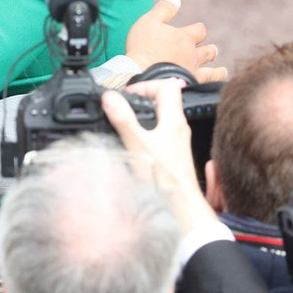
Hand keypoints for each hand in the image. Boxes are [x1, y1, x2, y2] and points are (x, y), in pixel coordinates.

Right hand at [102, 78, 215, 233]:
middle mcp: (178, 128)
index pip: (166, 86)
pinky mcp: (173, 154)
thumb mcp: (138, 146)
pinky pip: (161, 132)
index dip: (146, 84)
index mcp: (174, 120)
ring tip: (126, 119)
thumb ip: (123, 120)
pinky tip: (135, 141)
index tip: (128, 93)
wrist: (182, 208)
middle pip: (164, 100)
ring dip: (145, 114)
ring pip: (162, 117)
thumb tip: (110, 97)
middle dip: (143, 98)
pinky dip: (146, 130)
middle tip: (125, 103)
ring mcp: (177, 142)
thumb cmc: (165, 180)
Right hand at [124, 0, 225, 82]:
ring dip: (217, 70)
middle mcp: (192, 54)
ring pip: (211, 71)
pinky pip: (206, 86)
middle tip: (212, 51)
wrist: (140, 73)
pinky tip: (214, 88)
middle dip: (210, 50)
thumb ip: (164, 9)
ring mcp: (192, 71)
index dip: (198, 30)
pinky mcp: (189, 86)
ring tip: (222, 71)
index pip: (199, 30)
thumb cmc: (143, 46)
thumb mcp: (149, 21)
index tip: (197, 30)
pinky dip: (212, 86)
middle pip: (208, 51)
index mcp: (184, 37)